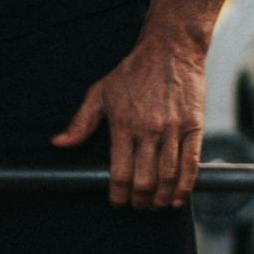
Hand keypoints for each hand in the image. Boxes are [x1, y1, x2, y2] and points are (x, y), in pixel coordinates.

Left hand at [52, 39, 203, 210]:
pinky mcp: (194, 125)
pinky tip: (178, 198)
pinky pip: (191, 163)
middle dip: (140, 201)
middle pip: (144, 180)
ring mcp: (173, 128)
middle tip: (138, 206)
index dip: (117, 195)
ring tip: (156, 205)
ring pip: (168, 176)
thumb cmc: (133, 71)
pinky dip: (185, 186)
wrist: (170, 48)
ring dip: (161, 198)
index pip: (119, 173)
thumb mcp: (100, 92)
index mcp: (123, 124)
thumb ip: (81, 122)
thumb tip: (59, 144)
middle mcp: (148, 129)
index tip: (117, 202)